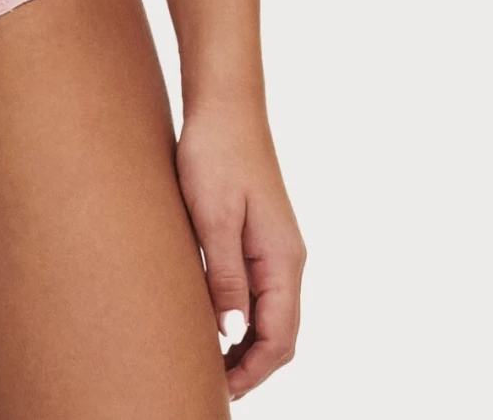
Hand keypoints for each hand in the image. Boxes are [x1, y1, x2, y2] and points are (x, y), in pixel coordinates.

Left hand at [176, 101, 304, 399]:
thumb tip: (233, 334)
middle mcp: (286, 258)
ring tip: (206, 361)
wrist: (223, 102)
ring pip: (269, 313)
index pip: (279, 338)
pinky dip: (241, 315)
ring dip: (245, 343)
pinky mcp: (258, 232)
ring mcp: (274, 245)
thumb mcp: (212, 216)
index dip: (253, 372)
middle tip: (209, 383)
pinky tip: (212, 318)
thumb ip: (225, 276)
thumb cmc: (215, 153)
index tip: (220, 391)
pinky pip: (258, 289)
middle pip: (278, 333)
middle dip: (250, 366)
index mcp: (282, 259)